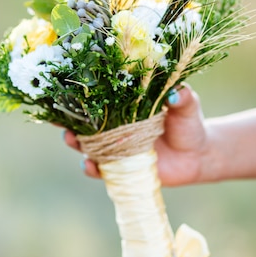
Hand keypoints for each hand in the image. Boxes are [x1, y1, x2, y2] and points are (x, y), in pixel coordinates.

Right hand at [64, 84, 208, 186]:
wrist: (198, 155)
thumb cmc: (189, 123)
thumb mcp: (187, 106)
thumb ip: (182, 98)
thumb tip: (175, 92)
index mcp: (125, 105)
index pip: (98, 96)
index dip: (79, 93)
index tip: (63, 86)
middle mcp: (115, 126)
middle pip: (83, 121)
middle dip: (66, 118)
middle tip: (57, 115)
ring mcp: (116, 148)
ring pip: (86, 145)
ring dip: (75, 142)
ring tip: (71, 138)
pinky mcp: (120, 169)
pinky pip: (100, 170)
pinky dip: (92, 168)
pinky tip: (91, 165)